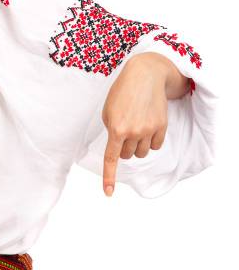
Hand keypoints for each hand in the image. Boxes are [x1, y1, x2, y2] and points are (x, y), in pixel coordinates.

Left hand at [101, 54, 173, 195]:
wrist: (146, 75)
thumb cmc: (122, 92)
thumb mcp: (108, 110)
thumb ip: (111, 130)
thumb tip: (119, 147)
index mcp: (116, 128)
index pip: (111, 159)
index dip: (109, 177)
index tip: (108, 193)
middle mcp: (133, 132)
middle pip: (128, 156)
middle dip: (125, 147)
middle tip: (125, 130)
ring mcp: (149, 130)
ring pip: (142, 153)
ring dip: (138, 145)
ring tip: (137, 127)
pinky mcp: (162, 126)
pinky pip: (155, 146)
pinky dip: (151, 141)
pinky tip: (149, 126)